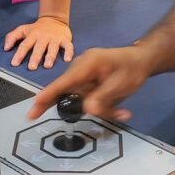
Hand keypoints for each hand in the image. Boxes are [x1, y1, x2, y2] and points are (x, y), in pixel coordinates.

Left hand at [5, 17, 73, 69]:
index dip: (19, 54)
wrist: (54, 19)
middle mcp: (43, 37)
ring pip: (52, 48)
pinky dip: (69, 52)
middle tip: (31, 67)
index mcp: (32, 35)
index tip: (15, 63)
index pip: (25, 45)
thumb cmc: (37, 28)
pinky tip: (67, 60)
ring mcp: (55, 38)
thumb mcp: (23, 29)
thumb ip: (12, 37)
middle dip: (35, 57)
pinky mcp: (65, 39)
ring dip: (50, 56)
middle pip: (38, 48)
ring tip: (47, 65)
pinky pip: (68, 46)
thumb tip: (6, 48)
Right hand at [28, 45, 151, 120]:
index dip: (48, 95)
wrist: (141, 60)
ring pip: (80, 99)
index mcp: (87, 64)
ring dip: (99, 108)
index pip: (64, 82)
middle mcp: (80, 68)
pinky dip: (101, 105)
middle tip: (85, 115)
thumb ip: (103, 98)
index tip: (34, 107)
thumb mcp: (121, 85)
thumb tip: (87, 109)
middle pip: (70, 93)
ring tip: (121, 111)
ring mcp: (82, 75)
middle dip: (86, 108)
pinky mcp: (87, 81)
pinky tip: (119, 108)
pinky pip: (86, 98)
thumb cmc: (132, 69)